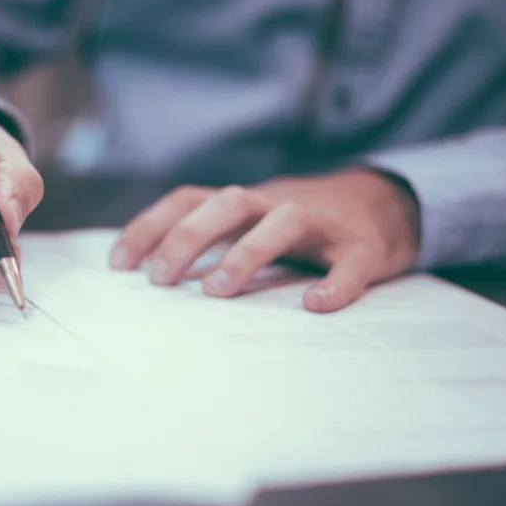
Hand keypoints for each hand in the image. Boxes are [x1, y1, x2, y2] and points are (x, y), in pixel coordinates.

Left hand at [110, 169, 420, 311]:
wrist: (386, 204)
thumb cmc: (302, 226)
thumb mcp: (253, 224)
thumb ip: (213, 242)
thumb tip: (153, 279)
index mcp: (245, 203)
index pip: (189, 200)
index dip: (151, 226)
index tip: (119, 264)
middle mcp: (277, 204)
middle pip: (228, 204)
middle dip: (188, 237)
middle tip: (159, 279)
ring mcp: (322, 223)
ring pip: (283, 222)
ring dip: (247, 252)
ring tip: (217, 290)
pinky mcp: (363, 246)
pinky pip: (350, 262)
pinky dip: (336, 283)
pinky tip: (317, 305)